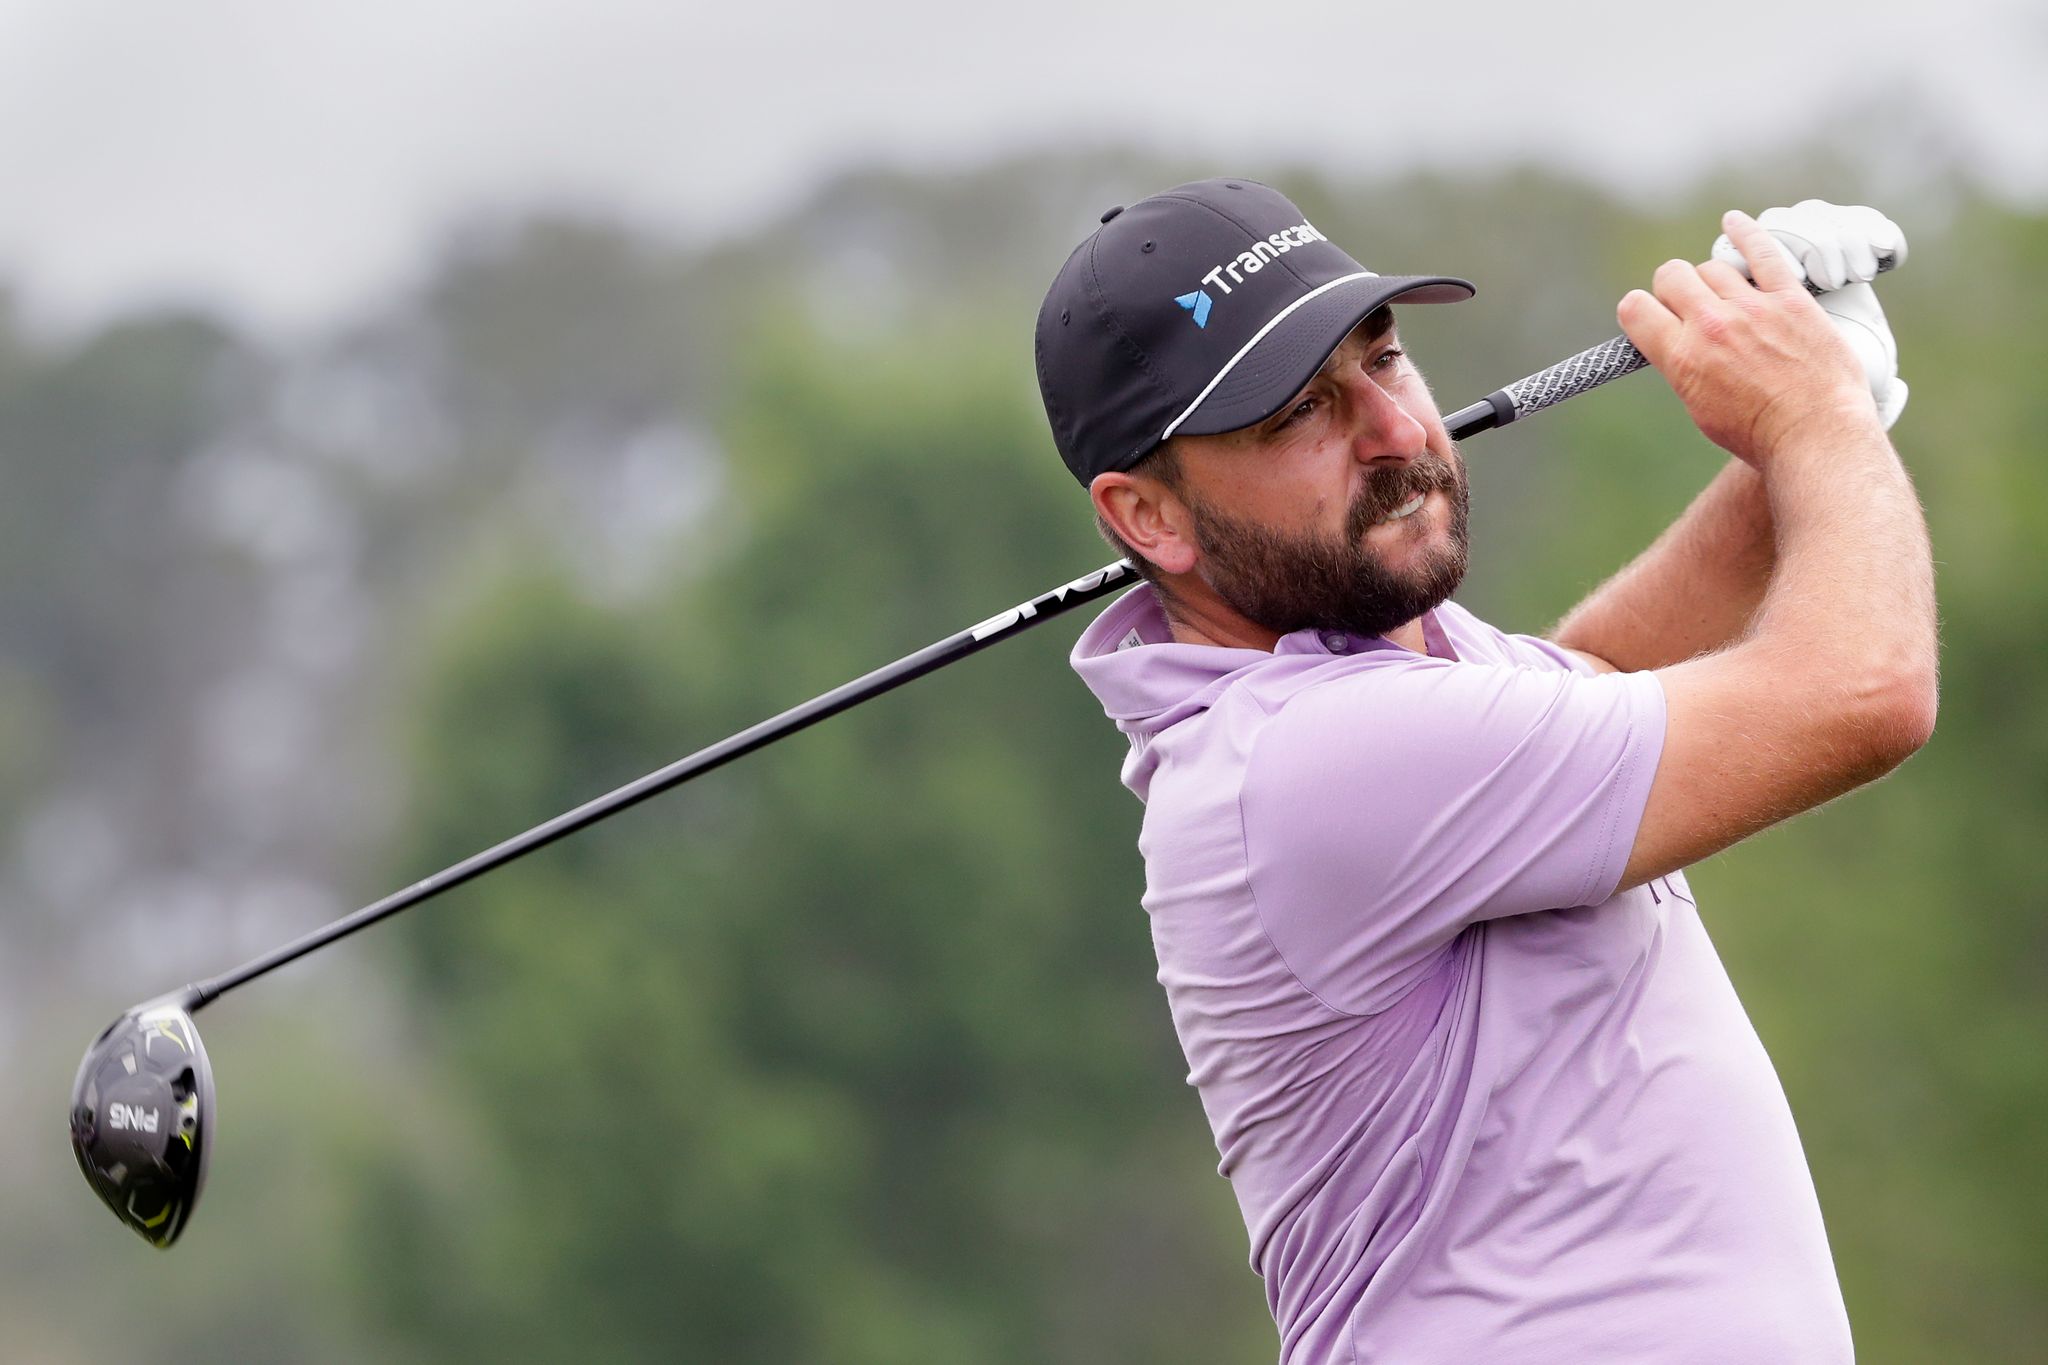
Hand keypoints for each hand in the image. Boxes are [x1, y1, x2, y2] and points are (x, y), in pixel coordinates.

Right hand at [1619, 211, 1878, 465]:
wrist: (1815, 435)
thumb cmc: (1758, 433)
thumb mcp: (1700, 409)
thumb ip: (1683, 367)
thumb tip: (1676, 343)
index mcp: (1681, 357)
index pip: (1636, 308)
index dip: (1641, 311)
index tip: (1653, 319)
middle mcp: (1711, 325)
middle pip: (1672, 275)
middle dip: (1673, 288)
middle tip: (1689, 306)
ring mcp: (1753, 308)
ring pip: (1714, 266)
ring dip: (1713, 278)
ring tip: (1725, 296)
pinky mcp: (1790, 299)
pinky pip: (1763, 251)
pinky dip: (1746, 232)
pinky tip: (1734, 221)